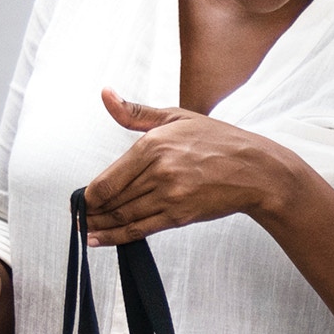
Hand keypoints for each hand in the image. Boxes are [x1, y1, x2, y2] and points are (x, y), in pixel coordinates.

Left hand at [81, 89, 300, 244]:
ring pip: (124, 216)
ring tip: (86, 231)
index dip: (89, 194)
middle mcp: (158, 171)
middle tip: (78, 218)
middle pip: (113, 199)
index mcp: (153, 145)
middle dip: (91, 212)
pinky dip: (117, 237)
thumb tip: (105, 94)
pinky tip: (100, 239)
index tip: (80, 199)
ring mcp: (169, 196)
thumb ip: (136, 113)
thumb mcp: (177, 117)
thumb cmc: (217, 141)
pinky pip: (141, 229)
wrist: (255, 170)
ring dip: (100, 226)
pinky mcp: (180, 215)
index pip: (108, 177)